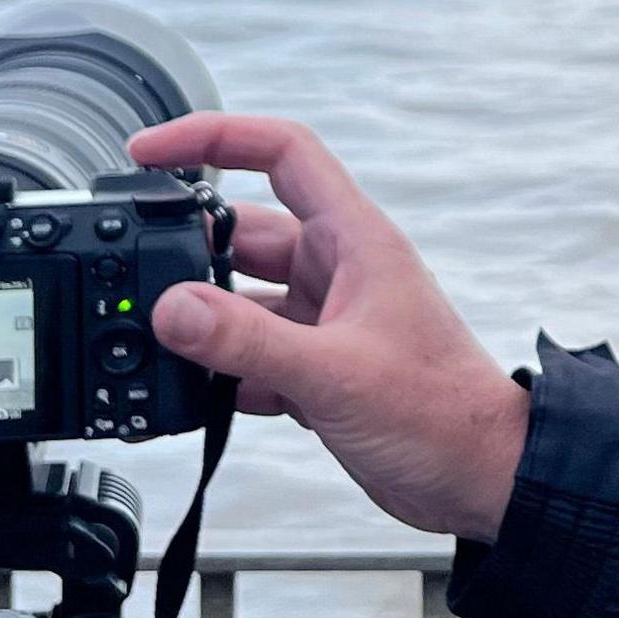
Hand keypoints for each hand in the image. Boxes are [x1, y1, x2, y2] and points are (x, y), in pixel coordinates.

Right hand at [124, 112, 530, 542]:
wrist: (482, 479)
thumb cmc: (442, 413)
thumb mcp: (335, 372)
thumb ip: (248, 341)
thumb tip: (173, 306)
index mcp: (354, 240)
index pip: (281, 153)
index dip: (213, 138)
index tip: (150, 153)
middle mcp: (337, 269)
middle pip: (244, 232)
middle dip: (188, 251)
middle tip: (136, 276)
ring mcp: (326, 319)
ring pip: (242, 298)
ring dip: (202, 320)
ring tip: (158, 344)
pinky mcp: (318, 368)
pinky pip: (251, 353)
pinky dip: (219, 371)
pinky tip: (194, 395)